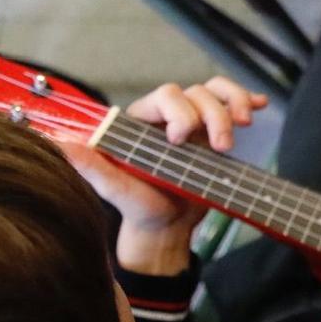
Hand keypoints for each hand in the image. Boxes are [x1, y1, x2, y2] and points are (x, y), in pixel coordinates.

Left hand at [56, 78, 267, 274]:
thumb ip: (92, 166)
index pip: (165, 96)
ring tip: (241, 129)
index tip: (180, 140)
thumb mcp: (115, 190)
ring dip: (233, 105)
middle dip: (213, 116)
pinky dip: (247, 99)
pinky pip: (232, 104)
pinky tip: (260, 105)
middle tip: (222, 147)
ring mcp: (195, 124)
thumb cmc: (140, 210)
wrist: (168, 229)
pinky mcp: (215, 133)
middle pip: (196, 92)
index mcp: (141, 123)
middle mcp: (168, 117)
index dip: (180, 111)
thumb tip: (60, 143)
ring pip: (216, 93)